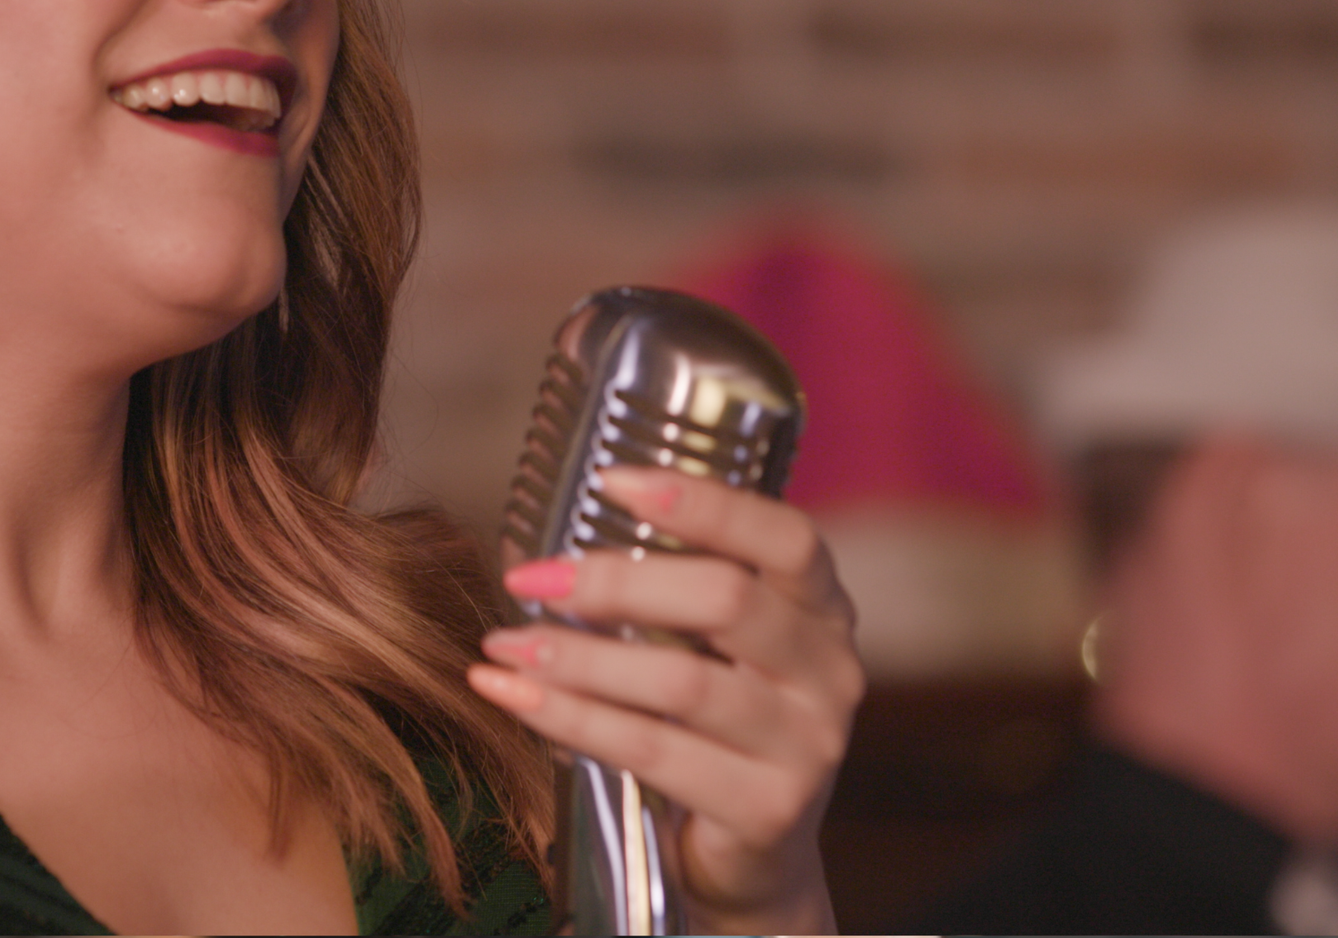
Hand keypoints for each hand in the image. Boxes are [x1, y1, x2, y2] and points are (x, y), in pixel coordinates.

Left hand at [468, 467, 862, 934]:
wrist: (750, 858)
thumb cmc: (716, 727)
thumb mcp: (717, 648)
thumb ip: (674, 592)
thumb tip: (554, 542)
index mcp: (823, 608)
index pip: (784, 537)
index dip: (704, 502)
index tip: (610, 479)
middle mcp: (830, 671)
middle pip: (726, 599)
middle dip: (614, 581)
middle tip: (529, 577)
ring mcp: (807, 745)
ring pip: (681, 681)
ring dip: (578, 658)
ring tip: (506, 646)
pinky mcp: (765, 808)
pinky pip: (652, 751)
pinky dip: (572, 720)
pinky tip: (517, 699)